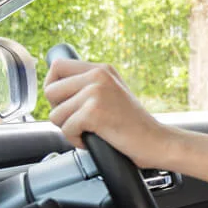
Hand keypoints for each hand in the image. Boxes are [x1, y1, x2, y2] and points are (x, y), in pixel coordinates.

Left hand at [44, 59, 172, 169]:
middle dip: (60, 112)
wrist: (157, 142)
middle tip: (81, 121)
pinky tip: (94, 139)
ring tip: (91, 131)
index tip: (64, 103)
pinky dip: (77, 140)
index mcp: (101, 69)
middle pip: (50, 91)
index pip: (57, 65)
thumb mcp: (112, 94)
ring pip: (55, 114)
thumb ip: (88, 86)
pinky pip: (66, 129)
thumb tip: (53, 88)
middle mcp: (98, 75)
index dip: (53, 87)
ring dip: (69, 129)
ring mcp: (96, 92)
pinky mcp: (94, 112)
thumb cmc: (134, 126)